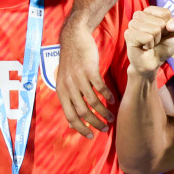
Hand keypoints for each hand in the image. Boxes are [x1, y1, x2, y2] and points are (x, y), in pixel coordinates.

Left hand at [56, 18, 117, 136]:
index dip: (81, 128)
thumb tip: (71, 123)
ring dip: (104, 112)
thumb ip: (68, 100)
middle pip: (83, 111)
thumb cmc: (71, 61)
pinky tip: (113, 100)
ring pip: (93, 102)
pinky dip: (107, 96)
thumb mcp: (64, 82)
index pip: (70, 116)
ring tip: (111, 117)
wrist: (74, 38)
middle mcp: (68, 86)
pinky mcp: (89, 70)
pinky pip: (100, 88)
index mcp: (61, 91)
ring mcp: (78, 78)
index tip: (91, 136)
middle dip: (95, 123)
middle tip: (105, 128)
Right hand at [125, 6, 173, 77]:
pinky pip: (147, 37)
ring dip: (155, 40)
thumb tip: (170, 24)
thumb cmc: (164, 46)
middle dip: (161, 34)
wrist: (153, 62)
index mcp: (151, 11)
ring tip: (150, 43)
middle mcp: (140, 15)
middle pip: (161, 21)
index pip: (165, 13)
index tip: (163, 32)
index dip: (168, 25)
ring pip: (154, 29)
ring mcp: (132, 24)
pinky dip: (150, 44)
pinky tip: (145, 47)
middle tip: (155, 39)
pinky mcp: (129, 35)